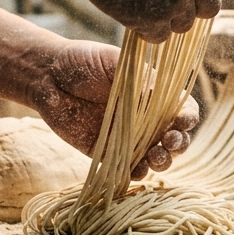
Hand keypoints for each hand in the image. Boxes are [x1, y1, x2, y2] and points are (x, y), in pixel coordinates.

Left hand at [30, 39, 197, 178]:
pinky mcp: (105, 153)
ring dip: (162, 161)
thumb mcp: (114, 62)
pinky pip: (126, 168)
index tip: (183, 121)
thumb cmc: (82, 61)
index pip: (181, 108)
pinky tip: (136, 170)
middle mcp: (143, 117)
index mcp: (151, 93)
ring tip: (156, 158)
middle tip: (171, 142)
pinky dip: (135, 173)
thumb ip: (138, 80)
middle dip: (179, 143)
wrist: (45, 75)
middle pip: (174, 137)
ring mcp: (126, 137)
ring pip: (155, 156)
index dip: (187, 116)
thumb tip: (160, 98)